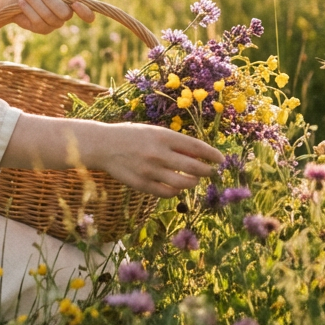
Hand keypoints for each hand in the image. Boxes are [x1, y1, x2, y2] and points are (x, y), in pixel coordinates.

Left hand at [10, 0, 94, 34]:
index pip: (88, 14)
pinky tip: (22, 3)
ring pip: (50, 17)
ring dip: (36, 3)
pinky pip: (38, 21)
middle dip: (51, 1)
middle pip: (65, 14)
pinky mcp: (41, 29)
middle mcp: (65, 15)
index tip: (76, 4)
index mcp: (71, 2)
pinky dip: (28, 9)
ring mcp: (53, 24)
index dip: (85, 12)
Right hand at [88, 122, 222, 198]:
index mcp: (163, 136)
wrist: (103, 145)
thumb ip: (173, 142)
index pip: (196, 147)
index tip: (221, 159)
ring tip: (193, 179)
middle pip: (194, 167)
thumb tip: (198, 154)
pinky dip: (176, 191)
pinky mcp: (143, 184)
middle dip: (207, 171)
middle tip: (211, 172)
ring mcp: (151, 170)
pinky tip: (176, 187)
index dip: (212, 155)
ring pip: (184, 183)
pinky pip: (168, 193)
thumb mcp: (153, 131)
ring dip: (193, 182)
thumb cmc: (131, 136)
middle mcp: (159, 153)